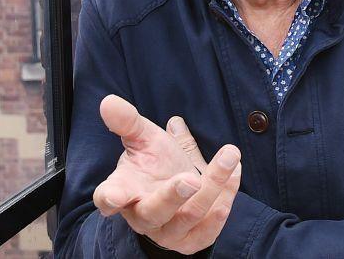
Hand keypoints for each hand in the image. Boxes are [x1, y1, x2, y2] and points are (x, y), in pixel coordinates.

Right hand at [92, 95, 240, 254]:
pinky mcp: (192, 241)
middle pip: (155, 212)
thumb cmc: (153, 164)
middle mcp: (143, 217)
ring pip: (190, 216)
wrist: (178, 191)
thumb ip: (128, 122)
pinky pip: (212, 225)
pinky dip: (227, 196)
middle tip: (191, 179)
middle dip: (174, 196)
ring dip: (213, 186)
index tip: (114, 195)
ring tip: (229, 156)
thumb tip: (109, 101)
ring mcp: (168, 233)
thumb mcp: (143, 140)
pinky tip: (235, 172)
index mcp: (123, 191)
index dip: (110, 198)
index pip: (109, 198)